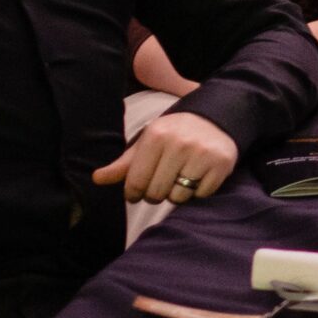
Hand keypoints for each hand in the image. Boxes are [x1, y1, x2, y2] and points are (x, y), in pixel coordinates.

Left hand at [93, 109, 237, 204]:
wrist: (214, 120)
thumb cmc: (173, 135)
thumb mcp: (147, 143)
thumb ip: (123, 164)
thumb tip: (96, 179)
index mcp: (156, 136)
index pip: (136, 183)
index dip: (134, 193)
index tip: (138, 191)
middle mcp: (179, 143)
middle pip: (156, 193)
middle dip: (156, 194)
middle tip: (162, 182)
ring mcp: (202, 153)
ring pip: (178, 197)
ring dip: (177, 194)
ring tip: (181, 177)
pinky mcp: (221, 163)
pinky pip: (201, 195)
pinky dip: (198, 192)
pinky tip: (199, 175)